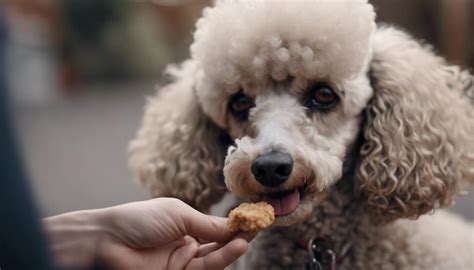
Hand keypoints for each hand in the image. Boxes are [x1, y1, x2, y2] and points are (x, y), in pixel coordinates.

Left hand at [43, 198, 254, 268]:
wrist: (107, 241)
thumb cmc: (139, 219)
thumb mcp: (178, 214)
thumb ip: (207, 224)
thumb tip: (235, 225)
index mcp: (184, 225)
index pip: (214, 226)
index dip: (233, 223)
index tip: (252, 217)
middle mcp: (185, 244)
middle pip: (218, 243)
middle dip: (237, 236)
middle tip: (256, 227)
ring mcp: (181, 261)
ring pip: (215, 257)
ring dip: (232, 248)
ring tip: (247, 236)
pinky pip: (205, 267)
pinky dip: (222, 258)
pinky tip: (235, 245)